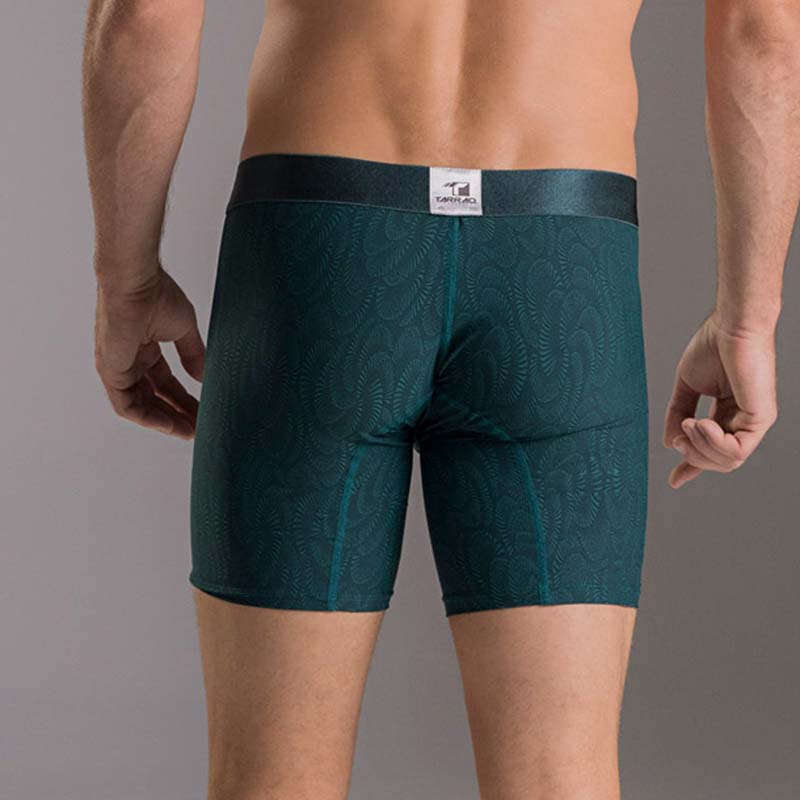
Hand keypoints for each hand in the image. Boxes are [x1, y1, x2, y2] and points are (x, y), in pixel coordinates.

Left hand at [95, 264, 205, 438]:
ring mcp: (118, 368)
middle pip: (154, 397)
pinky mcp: (110, 372)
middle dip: (177, 414)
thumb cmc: (157, 295)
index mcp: (144, 348)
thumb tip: (203, 377)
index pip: (165, 382)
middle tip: (198, 428)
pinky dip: (148, 418)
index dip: (184, 399)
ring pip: (141, 405)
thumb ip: (193, 354)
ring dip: (165, 420)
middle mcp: (129, 360)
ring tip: (188, 432)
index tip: (202, 412)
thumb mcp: (184, 330)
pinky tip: (170, 425)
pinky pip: (127, 405)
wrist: (137, 283)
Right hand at [663, 312, 776, 488]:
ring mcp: (755, 421)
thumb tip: (670, 443)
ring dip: (700, 449)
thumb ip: (678, 415)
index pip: (712, 449)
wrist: (730, 325)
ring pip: (729, 461)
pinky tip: (701, 423)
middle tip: (679, 437)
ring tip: (689, 425)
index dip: (692, 466)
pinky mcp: (761, 417)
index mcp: (728, 413)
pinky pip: (737, 449)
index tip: (674, 479)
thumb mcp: (686, 387)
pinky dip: (712, 442)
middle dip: (693, 457)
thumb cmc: (712, 346)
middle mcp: (745, 420)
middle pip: (720, 462)